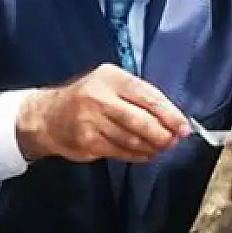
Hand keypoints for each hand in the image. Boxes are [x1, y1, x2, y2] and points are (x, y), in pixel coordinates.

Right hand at [17, 65, 189, 163]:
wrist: (48, 115)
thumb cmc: (87, 99)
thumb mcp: (111, 85)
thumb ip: (139, 98)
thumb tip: (173, 119)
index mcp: (111, 77)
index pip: (148, 96)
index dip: (170, 114)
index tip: (183, 127)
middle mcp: (99, 96)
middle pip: (141, 120)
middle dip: (162, 134)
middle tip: (173, 141)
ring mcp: (91, 119)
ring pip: (132, 138)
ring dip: (151, 147)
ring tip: (160, 148)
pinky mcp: (87, 141)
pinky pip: (120, 151)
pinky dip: (137, 155)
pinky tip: (144, 154)